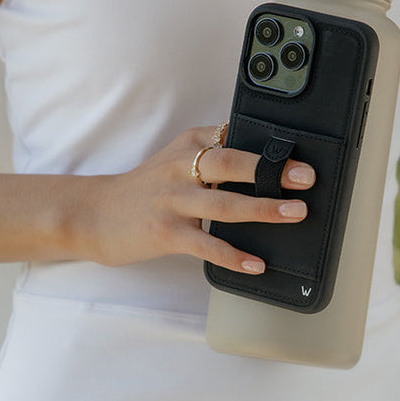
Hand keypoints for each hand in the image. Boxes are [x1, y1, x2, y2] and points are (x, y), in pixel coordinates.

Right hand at [81, 125, 314, 273]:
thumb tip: (269, 165)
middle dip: (272, 170)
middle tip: (306, 177)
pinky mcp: (165, 232)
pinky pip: (206, 245)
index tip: (301, 151)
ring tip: (295, 214)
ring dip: (264, 209)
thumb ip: (215, 156)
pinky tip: (256, 263)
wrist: (94, 214)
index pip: (234, 137)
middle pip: (231, 163)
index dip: (268, 144)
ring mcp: (172, 200)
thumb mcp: (178, 160)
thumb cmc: (147, 190)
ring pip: (225, 204)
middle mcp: (181, 167)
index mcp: (189, 144)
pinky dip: (234, 256)